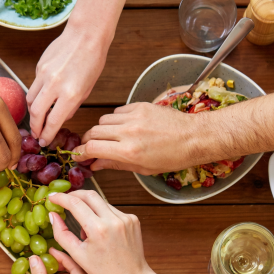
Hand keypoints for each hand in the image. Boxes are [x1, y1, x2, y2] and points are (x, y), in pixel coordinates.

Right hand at [27, 27, 108, 146]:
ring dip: (32, 112)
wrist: (86, 35)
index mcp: (70, 94)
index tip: (44, 142)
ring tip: (37, 118)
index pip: (53, 122)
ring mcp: (44, 75)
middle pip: (35, 113)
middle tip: (37, 134)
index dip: (47, 135)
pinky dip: (36, 94)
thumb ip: (72, 105)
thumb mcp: (87, 89)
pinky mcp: (39, 66)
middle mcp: (54, 85)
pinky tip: (43, 95)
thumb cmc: (92, 61)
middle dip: (35, 127)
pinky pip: (34, 86)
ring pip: (30, 100)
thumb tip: (60, 117)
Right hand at [48, 190, 152, 273]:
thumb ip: (62, 234)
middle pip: (89, 194)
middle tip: (65, 201)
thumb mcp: (78, 255)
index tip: (52, 197)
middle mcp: (114, 220)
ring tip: (86, 227)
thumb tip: (53, 215)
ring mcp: (126, 218)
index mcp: (98, 229)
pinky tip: (101, 231)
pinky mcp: (133, 219)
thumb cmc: (104, 272)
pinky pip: (112, 210)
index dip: (61, 198)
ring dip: (89, 207)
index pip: (75, 203)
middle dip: (75, 195)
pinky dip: (102, 215)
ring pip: (101, 202)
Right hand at [72, 102, 203, 174]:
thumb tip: (95, 165)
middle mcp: (129, 132)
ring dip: (102, 130)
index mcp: (129, 151)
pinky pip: (117, 111)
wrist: (194, 137)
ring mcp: (134, 116)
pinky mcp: (140, 106)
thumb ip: (115, 164)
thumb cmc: (173, 157)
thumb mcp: (143, 168)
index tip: (78, 155)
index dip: (81, 152)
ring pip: (103, 120)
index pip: (92, 148)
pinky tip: (124, 126)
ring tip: (111, 137)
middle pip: (93, 132)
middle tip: (91, 147)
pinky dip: (116, 119)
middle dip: (88, 141)